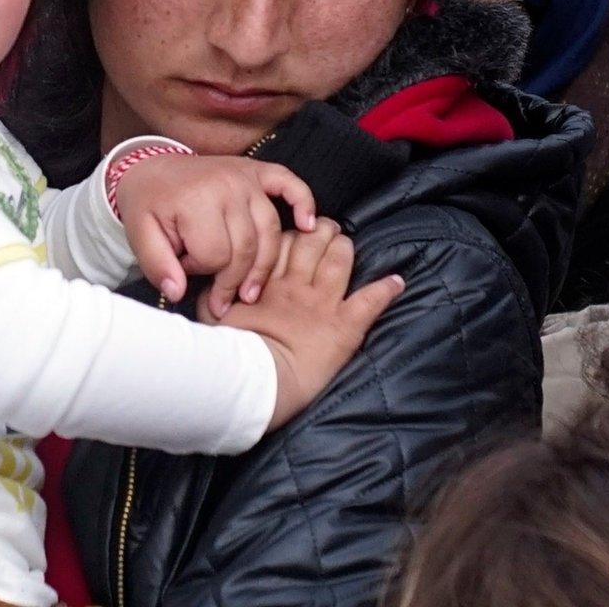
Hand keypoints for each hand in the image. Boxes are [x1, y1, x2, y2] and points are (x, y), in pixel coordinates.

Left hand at [114, 154, 316, 318]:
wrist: (150, 166)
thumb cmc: (148, 203)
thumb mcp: (140, 234)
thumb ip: (157, 265)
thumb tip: (178, 293)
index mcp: (196, 200)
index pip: (215, 255)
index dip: (201, 271)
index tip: (186, 270)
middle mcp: (226, 186)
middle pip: (246, 247)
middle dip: (234, 280)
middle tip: (223, 301)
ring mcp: (245, 177)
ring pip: (269, 230)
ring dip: (264, 264)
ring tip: (251, 291)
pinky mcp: (257, 171)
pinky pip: (289, 184)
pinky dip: (304, 203)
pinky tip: (308, 226)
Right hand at [211, 222, 403, 431]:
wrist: (254, 380)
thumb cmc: (227, 351)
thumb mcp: (212, 315)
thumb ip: (216, 292)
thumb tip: (215, 282)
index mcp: (264, 282)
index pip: (281, 241)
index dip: (291, 233)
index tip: (296, 232)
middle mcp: (296, 286)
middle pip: (313, 242)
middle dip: (321, 230)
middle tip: (325, 230)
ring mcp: (322, 304)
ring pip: (340, 260)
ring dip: (345, 248)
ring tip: (346, 244)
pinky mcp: (344, 327)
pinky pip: (370, 301)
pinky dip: (385, 290)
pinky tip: (396, 281)